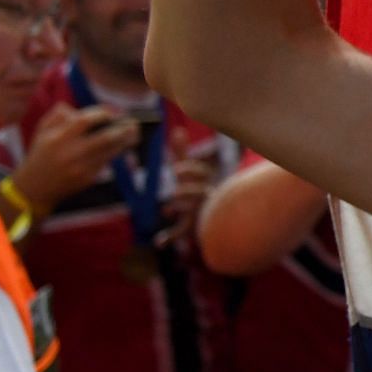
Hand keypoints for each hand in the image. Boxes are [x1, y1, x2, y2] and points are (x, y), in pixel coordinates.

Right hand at [14, 103, 139, 212]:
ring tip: (134, 133)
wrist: (34, 187)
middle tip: (133, 123)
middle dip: (122, 129)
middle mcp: (70, 153)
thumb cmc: (41, 154)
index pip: (83, 121)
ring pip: (110, 152)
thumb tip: (80, 109)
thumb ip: (59, 115)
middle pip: (104, 138)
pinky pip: (106, 163)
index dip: (101, 114)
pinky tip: (124, 146)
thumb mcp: (42, 131)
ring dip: (125, 142)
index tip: (112, 112)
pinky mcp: (87, 179)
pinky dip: (116, 153)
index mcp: (57, 138)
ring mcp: (80, 168)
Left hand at [156, 125, 219, 246]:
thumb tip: (177, 130)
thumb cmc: (196, 190)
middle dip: (188, 190)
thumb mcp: (189, 172)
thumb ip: (182, 153)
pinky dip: (170, 236)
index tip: (176, 169)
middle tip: (174, 191)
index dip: (190, 171)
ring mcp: (200, 213)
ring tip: (167, 209)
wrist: (213, 218)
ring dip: (181, 209)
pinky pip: (183, 232)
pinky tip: (158, 242)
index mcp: (204, 181)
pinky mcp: (192, 228)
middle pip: (200, 192)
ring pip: (194, 212)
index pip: (201, 174)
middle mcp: (205, 197)